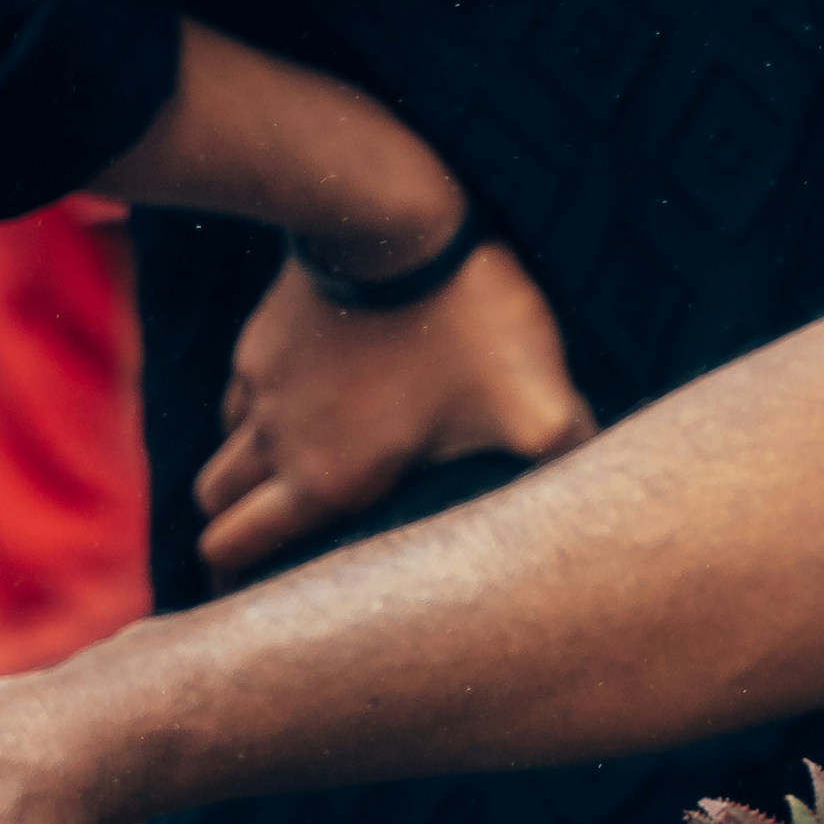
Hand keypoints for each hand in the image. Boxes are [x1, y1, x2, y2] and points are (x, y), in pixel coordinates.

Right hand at [196, 237, 590, 581]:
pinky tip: (302, 406)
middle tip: (259, 560)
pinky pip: (243, 390)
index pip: (235, 555)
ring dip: (244, 475)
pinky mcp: (264, 333)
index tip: (253, 608)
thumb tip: (609, 502)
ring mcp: (262, 383)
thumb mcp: (535, 399)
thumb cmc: (466, 317)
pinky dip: (258, 412)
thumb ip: (566, 460)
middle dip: (229, 539)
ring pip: (224, 449)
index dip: (233, 590)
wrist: (396, 215)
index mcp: (324, 480)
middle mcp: (276, 439)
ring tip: (282, 487)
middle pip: (214, 510)